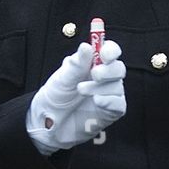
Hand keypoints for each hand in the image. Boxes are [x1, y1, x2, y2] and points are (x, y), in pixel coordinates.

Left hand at [26, 36, 125, 155]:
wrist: (49, 123)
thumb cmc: (56, 97)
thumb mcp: (62, 78)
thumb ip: (76, 64)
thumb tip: (86, 46)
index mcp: (92, 64)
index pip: (110, 52)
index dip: (111, 50)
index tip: (105, 54)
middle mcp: (103, 78)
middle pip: (118, 68)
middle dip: (108, 70)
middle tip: (94, 74)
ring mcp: (108, 95)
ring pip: (117, 86)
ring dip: (100, 87)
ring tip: (81, 90)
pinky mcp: (110, 112)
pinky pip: (119, 104)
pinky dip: (109, 101)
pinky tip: (97, 101)